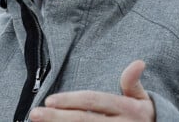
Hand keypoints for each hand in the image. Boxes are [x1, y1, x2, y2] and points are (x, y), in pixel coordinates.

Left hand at [29, 60, 154, 120]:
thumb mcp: (143, 99)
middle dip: (57, 117)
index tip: (49, 100)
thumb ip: (132, 82)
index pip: (94, 101)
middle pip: (84, 120)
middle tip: (35, 114)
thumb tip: (139, 62)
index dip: (71, 100)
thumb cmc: (143, 117)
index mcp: (128, 109)